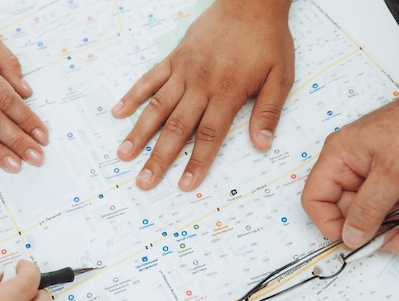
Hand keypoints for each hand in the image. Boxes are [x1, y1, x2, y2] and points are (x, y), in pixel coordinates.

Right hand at [112, 0, 293, 190]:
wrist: (250, 2)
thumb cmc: (267, 39)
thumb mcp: (280, 76)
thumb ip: (269, 112)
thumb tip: (262, 144)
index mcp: (227, 93)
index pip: (208, 136)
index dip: (196, 163)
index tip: (183, 184)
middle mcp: (200, 85)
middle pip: (176, 128)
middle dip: (159, 158)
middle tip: (144, 181)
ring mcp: (183, 71)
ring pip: (157, 107)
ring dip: (140, 133)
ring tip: (125, 154)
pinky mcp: (174, 58)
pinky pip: (149, 79)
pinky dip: (133, 95)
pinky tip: (118, 112)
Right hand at [301, 89, 398, 254]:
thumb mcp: (393, 174)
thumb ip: (369, 209)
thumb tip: (351, 235)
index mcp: (338, 157)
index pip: (317, 200)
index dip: (332, 224)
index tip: (354, 239)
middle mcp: (351, 164)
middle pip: (351, 210)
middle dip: (380, 227)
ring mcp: (372, 169)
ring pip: (377, 209)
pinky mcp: (393, 172)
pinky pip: (396, 200)